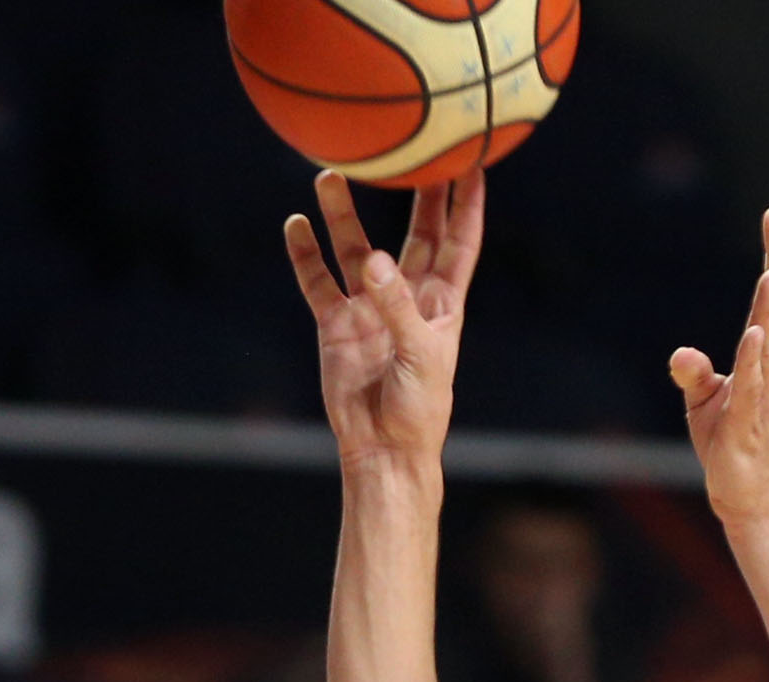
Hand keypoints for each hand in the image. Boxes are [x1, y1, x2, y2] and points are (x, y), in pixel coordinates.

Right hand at [286, 170, 481, 469]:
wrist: (382, 448)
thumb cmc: (418, 407)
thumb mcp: (418, 354)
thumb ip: (395, 305)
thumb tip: (370, 260)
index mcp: (442, 301)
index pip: (460, 240)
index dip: (467, 201)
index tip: (473, 157)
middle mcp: (406, 296)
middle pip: (414, 232)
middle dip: (415, 192)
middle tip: (411, 146)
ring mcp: (369, 308)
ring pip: (356, 249)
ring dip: (345, 214)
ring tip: (331, 173)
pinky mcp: (336, 325)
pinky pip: (318, 282)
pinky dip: (306, 256)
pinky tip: (295, 226)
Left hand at [671, 210, 768, 532]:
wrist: (751, 497)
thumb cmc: (731, 445)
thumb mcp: (705, 403)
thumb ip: (695, 373)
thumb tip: (681, 352)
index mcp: (767, 358)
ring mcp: (766, 393)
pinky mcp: (748, 421)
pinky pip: (753, 384)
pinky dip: (754, 358)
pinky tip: (756, 332)